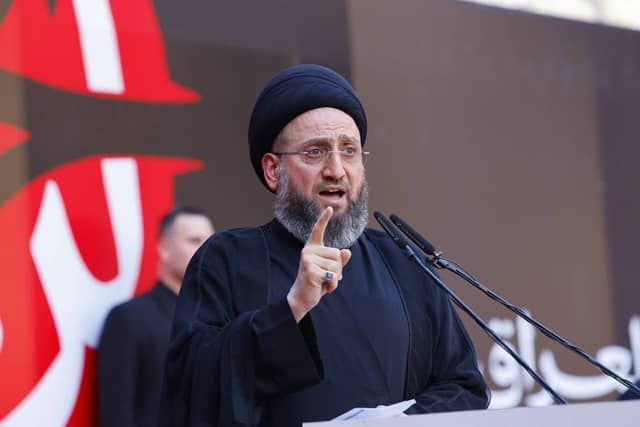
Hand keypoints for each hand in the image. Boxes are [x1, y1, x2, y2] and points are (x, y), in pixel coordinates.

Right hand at [287, 207, 351, 321]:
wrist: (303, 297)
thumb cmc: (316, 282)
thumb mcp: (330, 270)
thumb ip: (339, 261)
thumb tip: (347, 252)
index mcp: (313, 248)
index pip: (318, 230)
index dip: (324, 219)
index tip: (329, 208)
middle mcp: (308, 250)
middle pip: (337, 253)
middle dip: (338, 269)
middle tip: (327, 277)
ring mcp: (307, 259)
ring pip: (336, 265)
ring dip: (335, 278)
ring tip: (324, 282)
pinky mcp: (310, 269)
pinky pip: (332, 275)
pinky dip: (332, 284)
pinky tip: (322, 286)